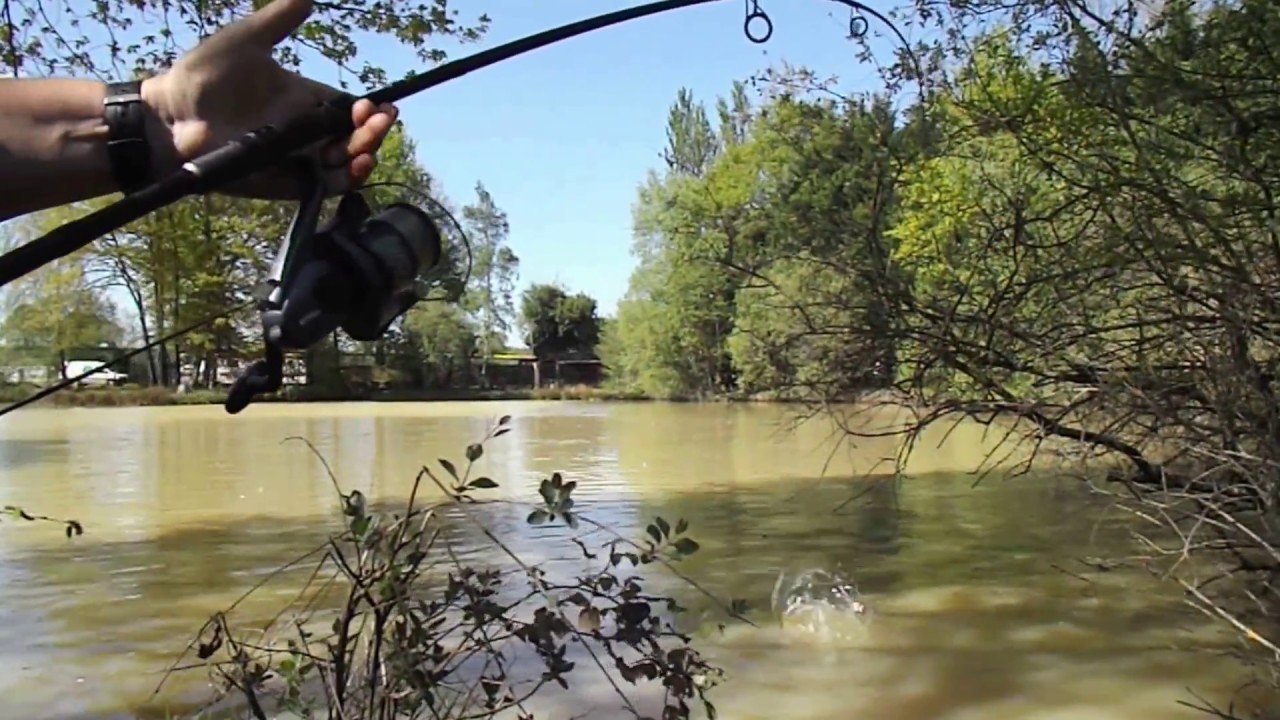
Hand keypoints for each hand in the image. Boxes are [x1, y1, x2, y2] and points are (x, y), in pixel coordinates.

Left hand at [142, 0, 398, 197]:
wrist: (170, 117)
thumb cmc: (202, 77)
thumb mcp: (245, 40)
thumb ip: (279, 18)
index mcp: (302, 99)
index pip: (348, 108)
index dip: (369, 110)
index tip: (378, 104)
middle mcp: (305, 131)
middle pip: (354, 136)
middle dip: (374, 131)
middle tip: (380, 120)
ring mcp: (298, 158)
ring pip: (346, 162)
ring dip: (365, 153)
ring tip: (366, 144)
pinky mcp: (287, 182)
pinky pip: (326, 186)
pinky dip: (347, 179)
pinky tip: (356, 165)